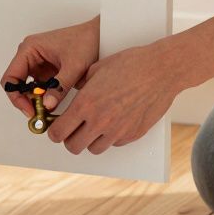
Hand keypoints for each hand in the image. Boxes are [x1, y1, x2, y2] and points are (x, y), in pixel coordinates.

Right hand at [0, 16, 99, 117]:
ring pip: (28, 89)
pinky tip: (53, 104)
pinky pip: (40, 89)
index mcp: (29, 49)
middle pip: (17, 84)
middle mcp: (29, 55)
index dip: (16, 97)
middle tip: (39, 115)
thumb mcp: (74, 66)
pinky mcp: (47, 71)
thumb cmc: (87, 41)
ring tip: (47, 112)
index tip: (29, 110)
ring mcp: (38, 64)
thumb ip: (60, 86)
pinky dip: (44, 98)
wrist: (101, 36)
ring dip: (35, 101)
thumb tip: (47, 105)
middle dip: (26, 101)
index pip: (11, 77)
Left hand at [47, 40, 184, 154]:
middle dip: (69, 139)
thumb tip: (71, 96)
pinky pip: (114, 143)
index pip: (58, 132)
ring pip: (93, 149)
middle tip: (73, 129)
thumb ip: (80, 87)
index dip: (53, 132)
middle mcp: (100, 121)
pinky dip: (110, 137)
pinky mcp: (132, 134)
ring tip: (94, 125)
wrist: (160, 70)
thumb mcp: (96, 70)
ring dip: (90, 140)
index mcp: (86, 103)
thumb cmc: (130, 65)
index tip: (55, 128)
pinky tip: (113, 122)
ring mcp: (117, 130)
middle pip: (73, 146)